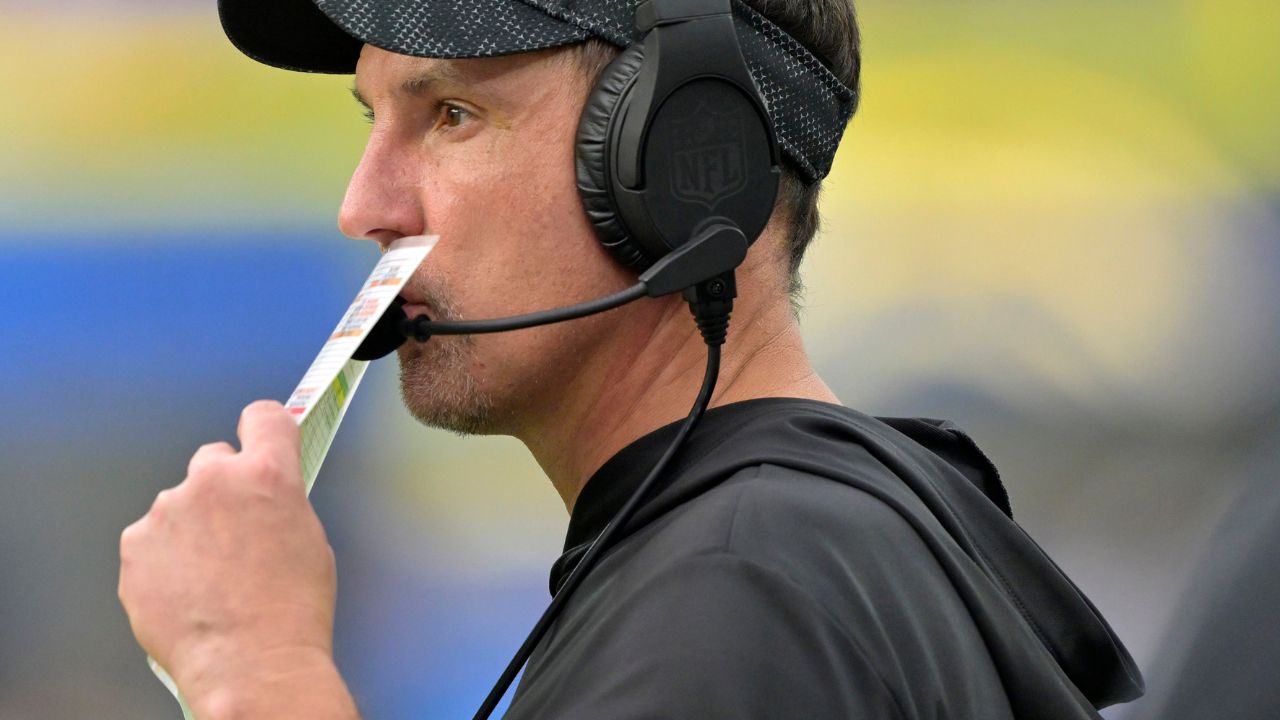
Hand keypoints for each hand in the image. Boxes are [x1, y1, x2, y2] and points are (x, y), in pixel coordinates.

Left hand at [119, 400, 355, 717]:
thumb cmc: (291, 611)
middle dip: (222, 487)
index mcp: (267, 474)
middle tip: (234, 532)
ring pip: (178, 505)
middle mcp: (213, 481)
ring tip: (210, 579)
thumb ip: (280, 502)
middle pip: (213, 459)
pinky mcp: (135, 546)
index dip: (264, 431)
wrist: (251, 666)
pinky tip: (186, 592)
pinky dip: (164, 560)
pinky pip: (151, 540)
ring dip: (190, 528)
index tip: (259, 442)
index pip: (263, 417)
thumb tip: (262, 497)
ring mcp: (167, 512)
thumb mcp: (309, 539)